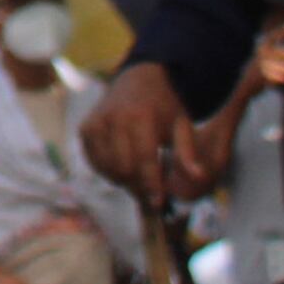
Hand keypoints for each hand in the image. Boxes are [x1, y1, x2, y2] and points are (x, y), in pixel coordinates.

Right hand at [75, 59, 194, 201]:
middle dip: (138, 186)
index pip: (144, 160)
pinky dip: (108, 171)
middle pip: (123, 168)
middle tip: (150, 193)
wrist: (138, 80)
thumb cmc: (165, 107)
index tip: (159, 202)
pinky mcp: (85, 128)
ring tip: (139, 180)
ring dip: (123, 181)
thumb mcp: (182, 125)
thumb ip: (188, 153)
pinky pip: (94, 161)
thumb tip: (198, 177)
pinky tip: (123, 168)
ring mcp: (95, 122)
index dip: (151, 184)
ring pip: (107, 168)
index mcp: (141, 116)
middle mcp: (113, 118)